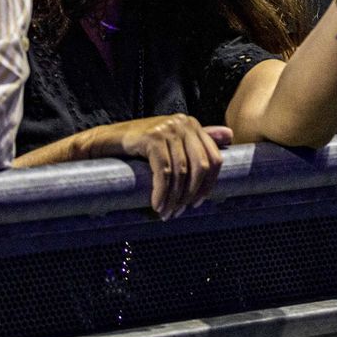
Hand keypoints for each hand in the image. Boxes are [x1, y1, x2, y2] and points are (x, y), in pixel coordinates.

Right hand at [103, 116, 230, 218]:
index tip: (197, 203)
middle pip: (201, 166)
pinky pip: (164, 172)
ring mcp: (167, 128)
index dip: (208, 185)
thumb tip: (230, 135)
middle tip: (179, 211)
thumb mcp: (172, 141)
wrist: (106, 141)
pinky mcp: (151, 137)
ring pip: (181, 172)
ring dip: (174, 198)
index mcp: (192, 124)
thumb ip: (199, 139)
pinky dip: (161, 192)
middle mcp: (183, 123)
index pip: (214, 159)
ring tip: (166, 213)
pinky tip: (156, 204)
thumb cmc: (140, 145)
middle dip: (191, 194)